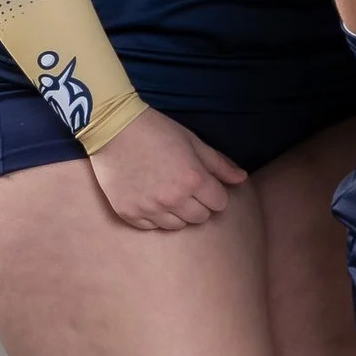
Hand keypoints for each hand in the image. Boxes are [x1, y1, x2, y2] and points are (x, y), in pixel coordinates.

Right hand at [89, 108, 248, 231]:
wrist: (114, 129)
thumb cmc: (158, 131)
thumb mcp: (193, 143)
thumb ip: (219, 164)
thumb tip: (242, 179)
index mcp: (194, 180)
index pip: (220, 203)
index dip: (214, 193)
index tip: (203, 183)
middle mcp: (173, 199)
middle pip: (201, 217)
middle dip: (199, 204)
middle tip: (185, 187)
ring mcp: (150, 208)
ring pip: (177, 225)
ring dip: (177, 212)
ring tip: (167, 192)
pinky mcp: (129, 213)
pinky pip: (151, 227)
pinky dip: (154, 216)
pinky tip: (149, 198)